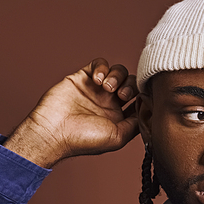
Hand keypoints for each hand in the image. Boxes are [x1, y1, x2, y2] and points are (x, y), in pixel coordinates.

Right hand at [5, 59, 138, 166]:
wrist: (54, 131)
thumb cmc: (83, 140)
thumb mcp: (118, 138)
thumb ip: (136, 124)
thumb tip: (148, 110)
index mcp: (119, 118)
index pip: (138, 101)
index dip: (144, 96)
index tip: (143, 98)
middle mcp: (109, 103)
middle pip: (131, 84)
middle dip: (131, 86)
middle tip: (122, 95)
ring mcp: (96, 89)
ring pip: (118, 72)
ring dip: (117, 76)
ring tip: (106, 87)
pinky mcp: (83, 77)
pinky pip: (99, 64)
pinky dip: (102, 67)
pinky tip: (96, 79)